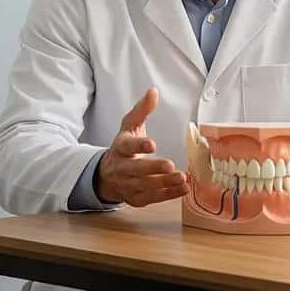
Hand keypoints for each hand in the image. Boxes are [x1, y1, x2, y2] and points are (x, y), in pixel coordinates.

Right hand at [95, 87, 186, 206]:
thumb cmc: (124, 146)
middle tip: (170, 165)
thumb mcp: (129, 125)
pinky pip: (152, 198)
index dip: (139, 145)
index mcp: (121, 147)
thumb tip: (153, 91)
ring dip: (164, 183)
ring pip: (145, 186)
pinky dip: (168, 195)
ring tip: (181, 178)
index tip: (152, 144)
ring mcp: (128, 185)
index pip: (128, 146)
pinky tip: (182, 189)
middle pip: (136, 170)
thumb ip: (142, 109)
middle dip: (153, 169)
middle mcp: (122, 168)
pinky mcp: (136, 199)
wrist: (107, 175)